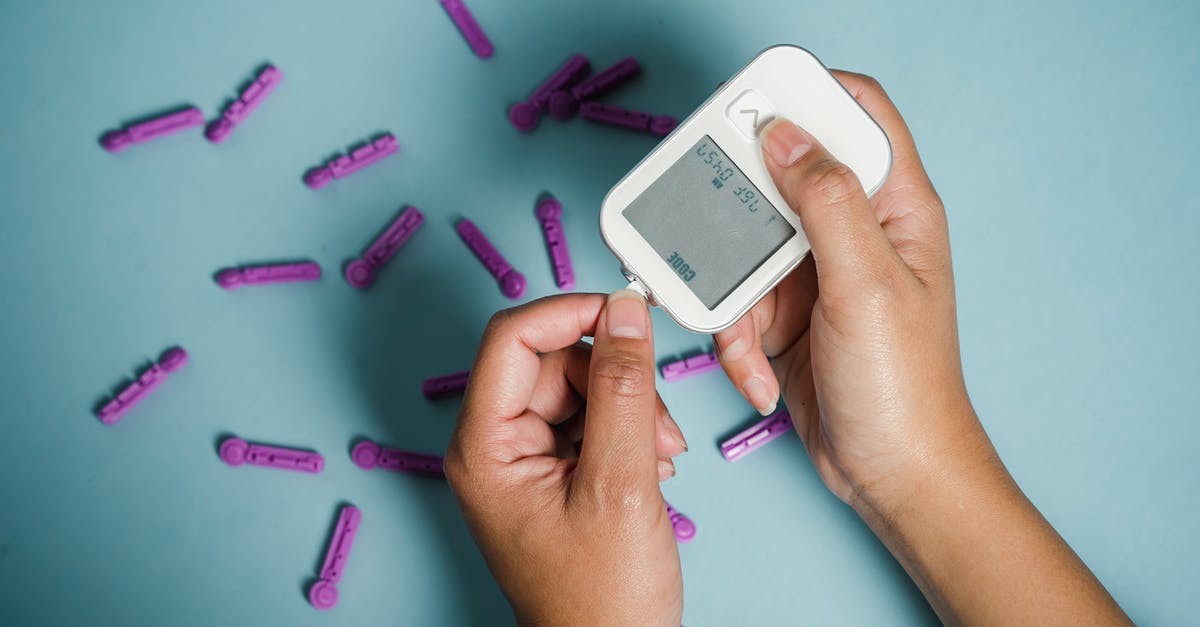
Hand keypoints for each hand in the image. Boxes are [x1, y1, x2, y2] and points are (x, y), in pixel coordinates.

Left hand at [445, 291, 684, 625]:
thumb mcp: (621, 483)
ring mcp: (522, 459)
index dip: (570, 314)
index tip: (626, 312)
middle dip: (615, 379)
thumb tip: (625, 311)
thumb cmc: (601, 598)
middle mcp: (493, 447)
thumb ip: (624, 389)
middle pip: (553, 361)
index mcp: (484, 448)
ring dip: (629, 408)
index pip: (512, 339)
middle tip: (657, 426)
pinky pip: (589, 418)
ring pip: (579, 387)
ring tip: (658, 457)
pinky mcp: (551, 471)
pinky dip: (627, 430)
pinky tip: (651, 464)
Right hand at [715, 70, 978, 509]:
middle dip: (740, 212)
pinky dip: (736, 342)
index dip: (806, 97)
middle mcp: (855, 232)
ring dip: (733, 300)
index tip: (750, 110)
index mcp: (895, 209)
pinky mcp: (787, 315)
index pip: (857, 115)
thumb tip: (786, 135)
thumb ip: (826, 203)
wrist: (890, 476)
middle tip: (715, 234)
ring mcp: (818, 275)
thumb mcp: (865, 285)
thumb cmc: (903, 387)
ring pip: (745, 247)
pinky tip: (761, 376)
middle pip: (781, 178)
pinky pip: (737, 302)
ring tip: (751, 344)